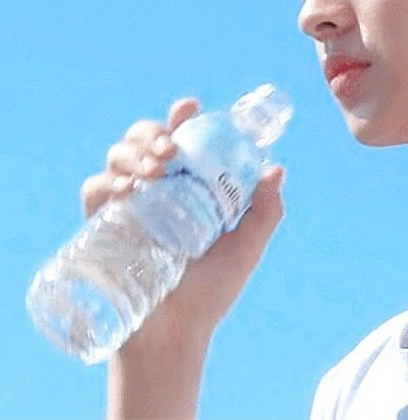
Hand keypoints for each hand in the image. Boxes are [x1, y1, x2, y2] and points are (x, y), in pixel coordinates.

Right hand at [82, 98, 285, 354]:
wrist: (175, 335)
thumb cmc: (212, 293)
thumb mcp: (246, 248)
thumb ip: (265, 212)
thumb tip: (276, 169)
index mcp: (188, 188)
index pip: (181, 141)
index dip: (181, 118)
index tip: (190, 107)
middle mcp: (155, 190)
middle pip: (143, 140)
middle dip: (152, 131)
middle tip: (170, 146)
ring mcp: (128, 206)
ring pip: (118, 156)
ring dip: (132, 150)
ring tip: (156, 166)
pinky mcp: (102, 227)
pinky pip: (95, 189)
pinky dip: (107, 180)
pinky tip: (129, 189)